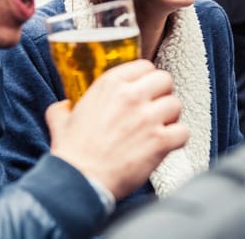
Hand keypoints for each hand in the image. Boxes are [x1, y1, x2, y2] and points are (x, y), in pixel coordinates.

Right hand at [47, 59, 188, 198]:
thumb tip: (63, 107)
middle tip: (155, 107)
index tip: (144, 88)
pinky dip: (178, 139)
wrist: (80, 179)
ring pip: (176, 104)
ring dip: (171, 117)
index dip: (147, 78)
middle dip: (162, 93)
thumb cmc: (71, 152)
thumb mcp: (60, 120)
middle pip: (165, 80)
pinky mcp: (160, 141)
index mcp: (109, 85)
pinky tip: (166, 145)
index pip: (144, 65)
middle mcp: (131, 96)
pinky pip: (184, 132)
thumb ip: (63, 108)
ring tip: (161, 127)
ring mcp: (148, 118)